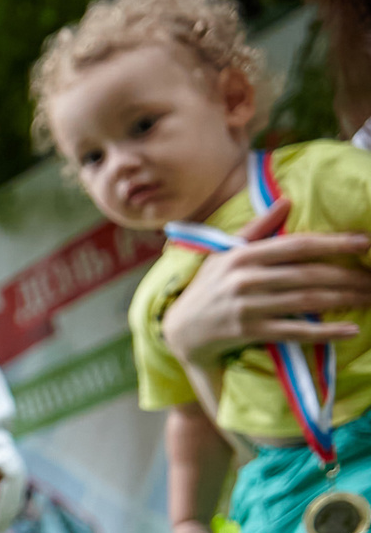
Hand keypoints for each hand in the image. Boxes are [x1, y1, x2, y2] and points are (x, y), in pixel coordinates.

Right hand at [162, 201, 370, 366]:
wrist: (180, 330)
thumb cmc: (207, 287)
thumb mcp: (225, 253)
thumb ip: (257, 228)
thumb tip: (286, 200)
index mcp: (243, 256)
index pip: (297, 245)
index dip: (334, 243)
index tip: (366, 242)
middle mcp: (245, 280)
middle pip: (309, 275)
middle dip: (348, 276)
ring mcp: (247, 308)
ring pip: (307, 301)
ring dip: (345, 300)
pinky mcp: (249, 333)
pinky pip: (295, 332)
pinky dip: (325, 333)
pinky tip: (351, 330)